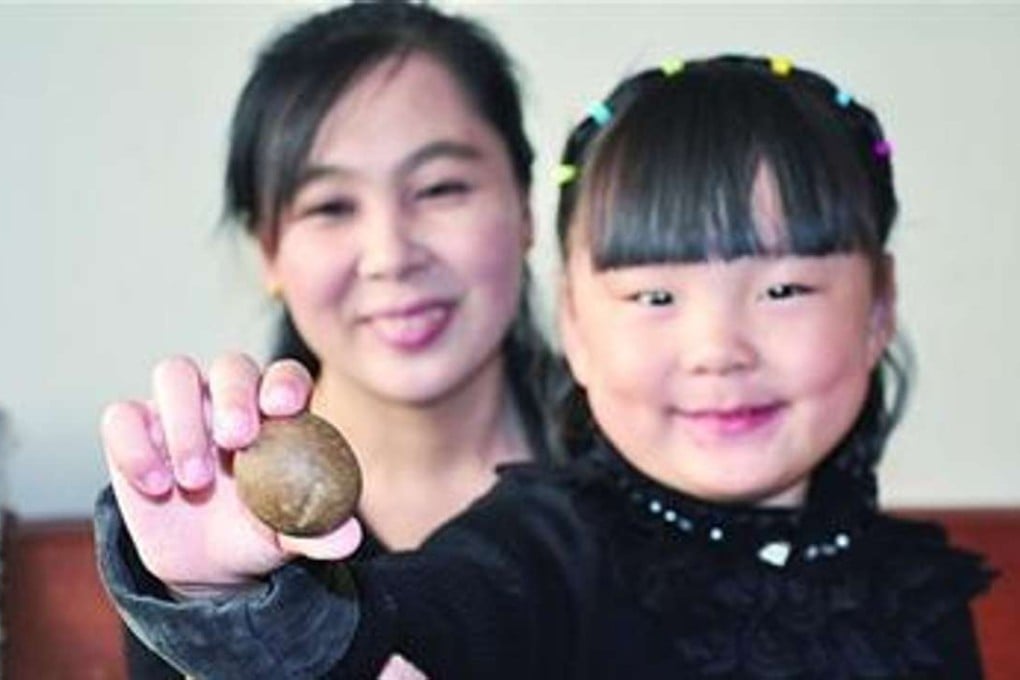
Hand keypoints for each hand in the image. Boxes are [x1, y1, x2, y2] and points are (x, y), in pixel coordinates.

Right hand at [100, 353, 361, 593]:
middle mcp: (229, 397)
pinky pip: (123, 415)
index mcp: (276, 410)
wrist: (209, 562)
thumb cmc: (261, 529)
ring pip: (175, 374)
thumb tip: (347, 539)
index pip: (284, 376)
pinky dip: (134, 446)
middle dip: (234, 396)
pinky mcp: (135, 429)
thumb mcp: (290, 534)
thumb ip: (317, 532)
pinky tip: (155, 485)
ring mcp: (180, 408)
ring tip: (194, 480)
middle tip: (236, 439)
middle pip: (231, 365)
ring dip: (184, 422)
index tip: (282, 407)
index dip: (284, 383)